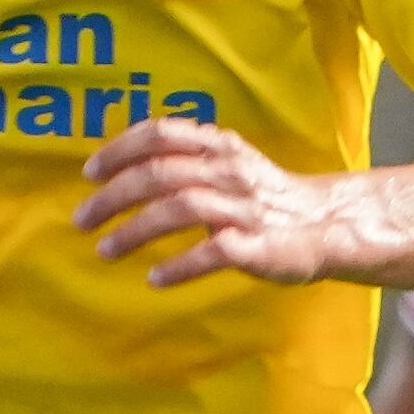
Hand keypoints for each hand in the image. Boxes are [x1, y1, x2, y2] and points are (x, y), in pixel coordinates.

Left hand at [76, 117, 365, 288]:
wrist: (331, 227)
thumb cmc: (269, 198)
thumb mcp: (231, 163)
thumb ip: (187, 157)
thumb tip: (125, 165)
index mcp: (221, 147)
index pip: (162, 134)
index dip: (119, 150)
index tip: (90, 173)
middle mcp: (231, 172)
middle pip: (159, 174)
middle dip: (112, 198)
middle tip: (82, 220)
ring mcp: (246, 209)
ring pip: (179, 209)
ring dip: (134, 231)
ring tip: (106, 250)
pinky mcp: (260, 246)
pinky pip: (212, 253)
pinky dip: (179, 266)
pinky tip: (156, 279)